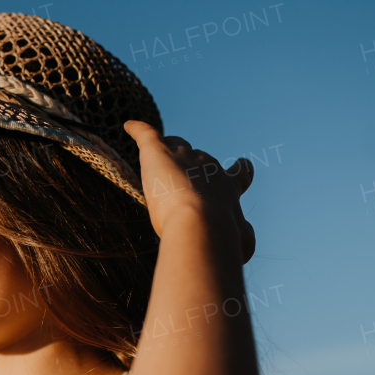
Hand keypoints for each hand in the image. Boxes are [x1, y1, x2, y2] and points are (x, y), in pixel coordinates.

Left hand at [123, 120, 255, 262]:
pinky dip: (138, 130)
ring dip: (166, 151)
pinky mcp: (159, 153)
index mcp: (229, 189)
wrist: (204, 225)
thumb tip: (246, 248)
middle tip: (177, 183)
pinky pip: (147, 135)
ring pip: (175, 145)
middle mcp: (210, 168)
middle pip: (199, 158)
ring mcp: (185, 157)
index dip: (238, 170)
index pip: (238, 174)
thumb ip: (242, 240)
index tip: (240, 165)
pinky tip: (128, 127)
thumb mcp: (240, 243)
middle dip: (190, 166)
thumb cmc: (222, 239)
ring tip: (154, 155)